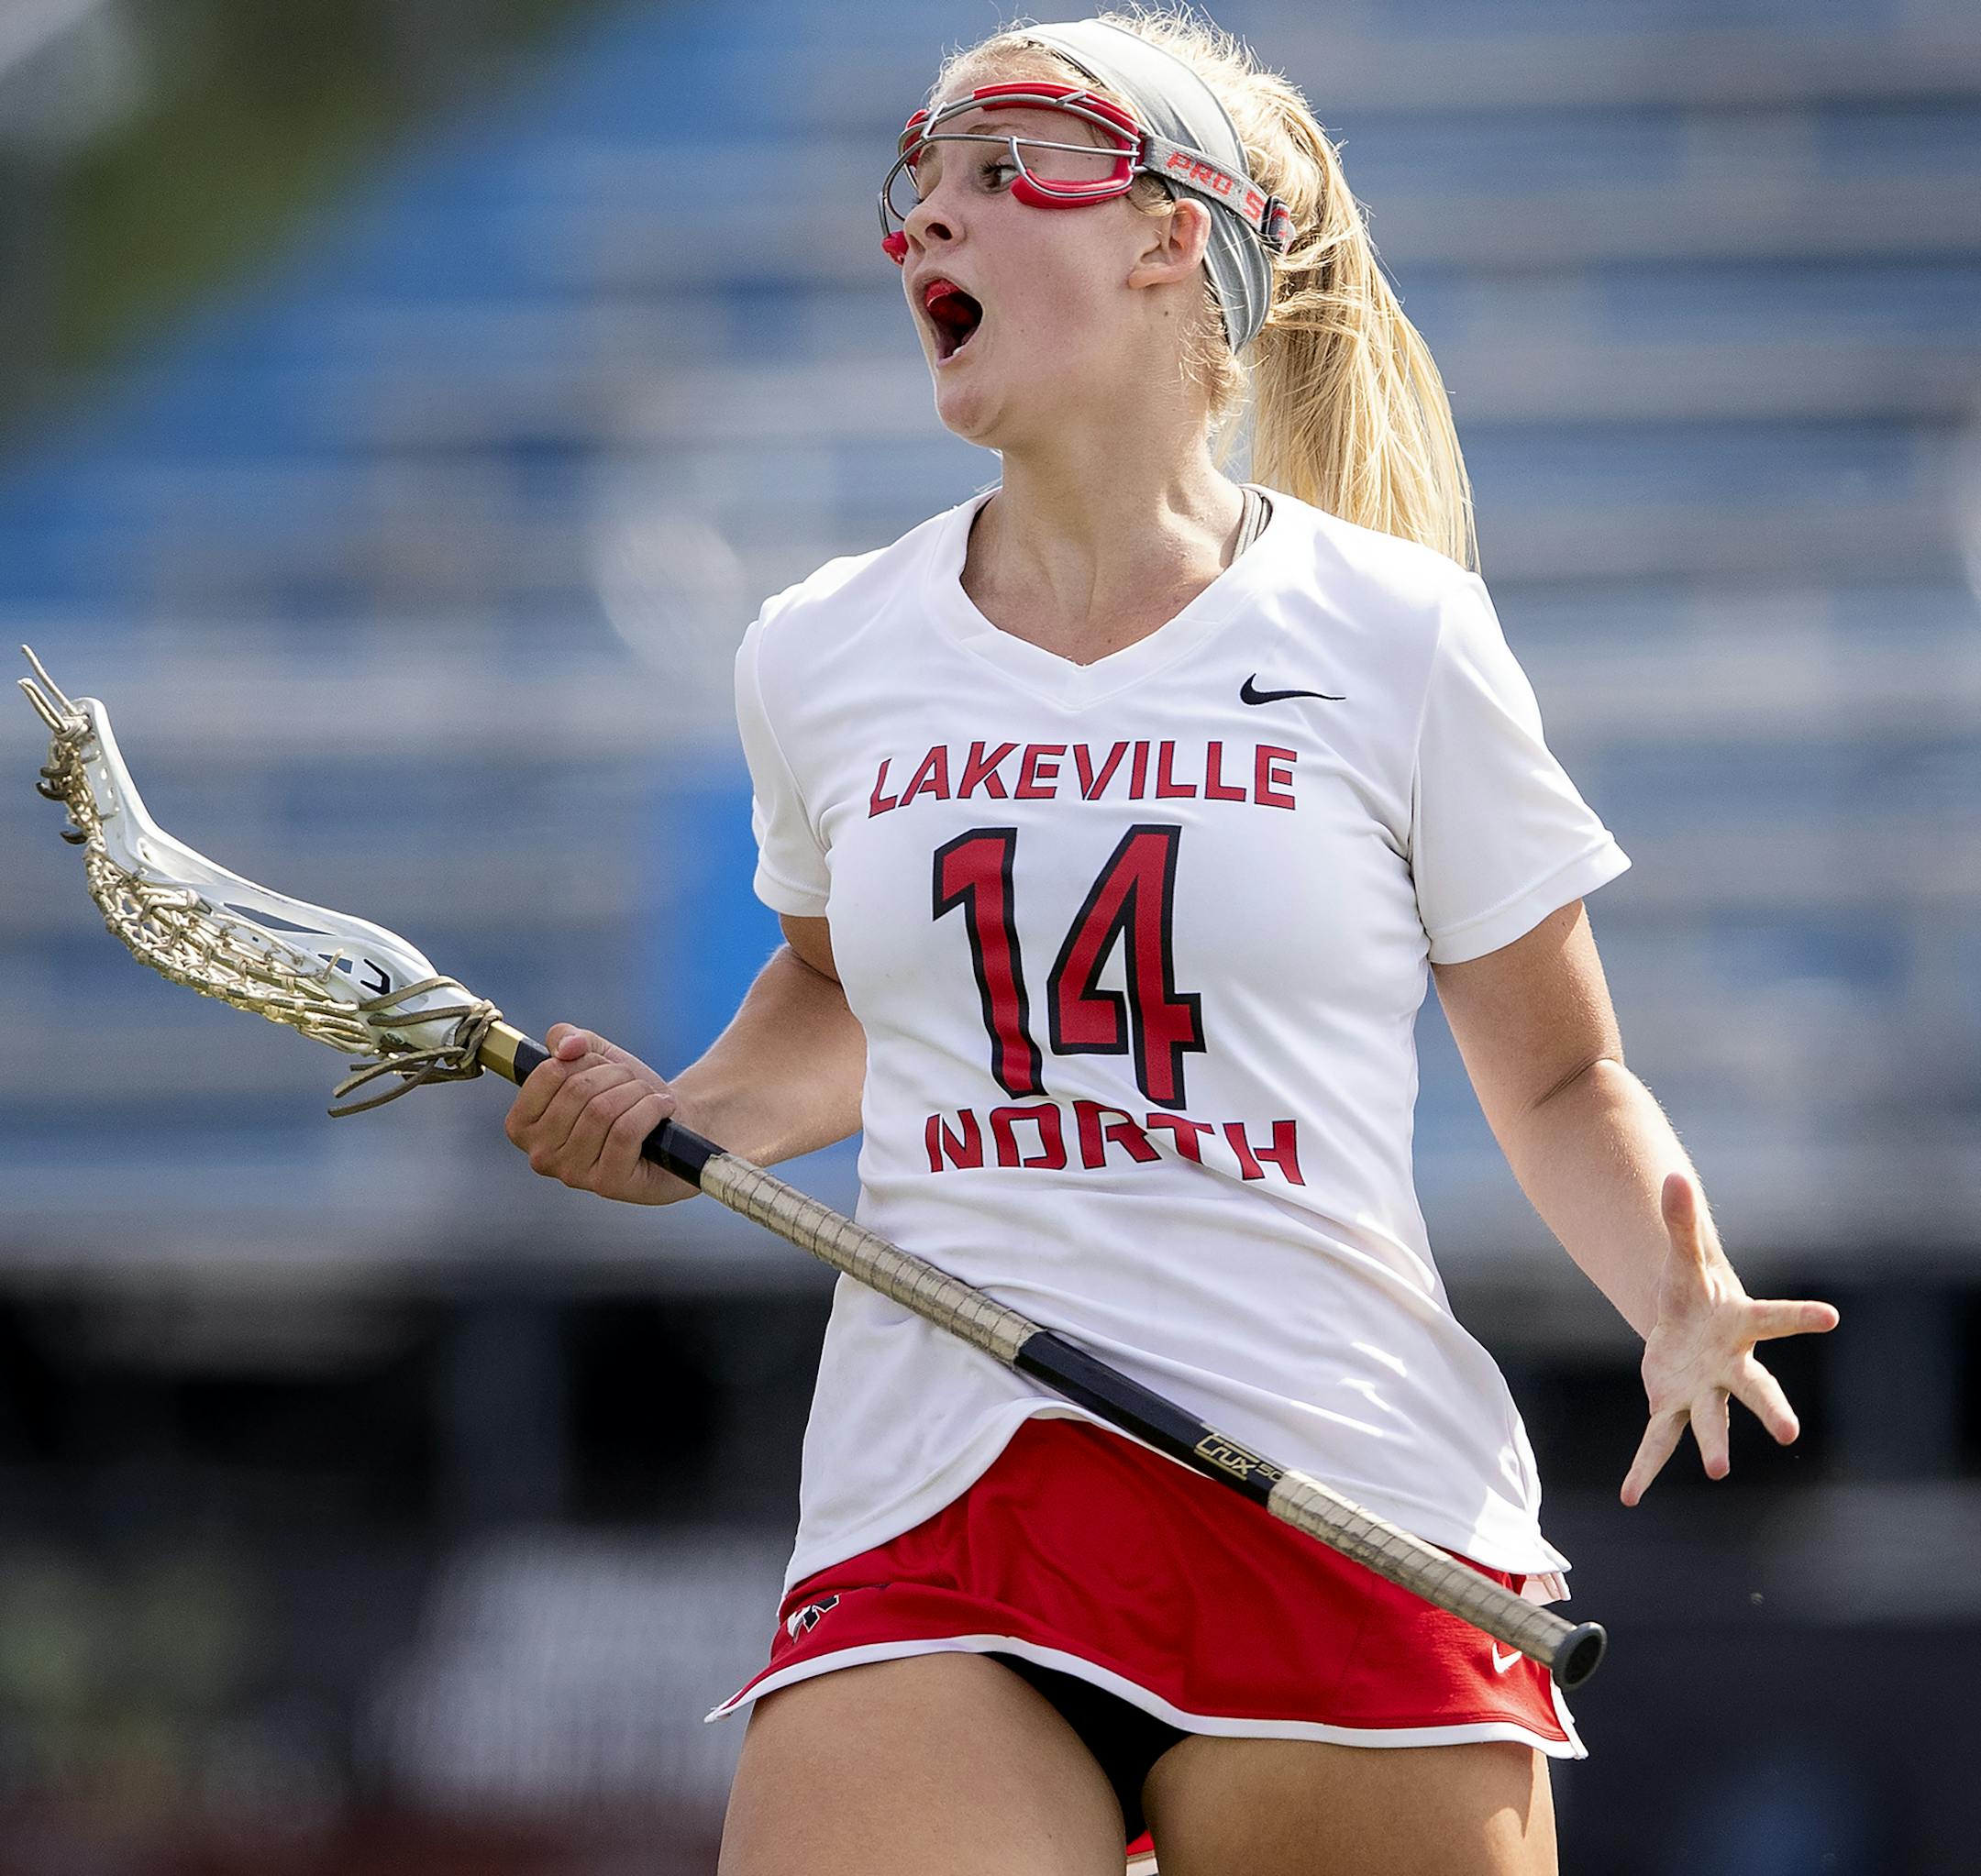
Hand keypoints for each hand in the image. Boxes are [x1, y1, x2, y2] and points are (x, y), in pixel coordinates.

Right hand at [502, 1024, 694, 1204]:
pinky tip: (661, 1108)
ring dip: (636, 1092)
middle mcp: (540, 1154)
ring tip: (648, 1096)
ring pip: (602, 1111)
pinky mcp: (608, 1184)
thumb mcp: (593, 1056)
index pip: (549, 1073)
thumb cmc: (624, 1094)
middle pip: (578, 1090)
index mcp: (523, 1124)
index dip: (585, 1060)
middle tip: (631, 1082)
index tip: (602, 1067)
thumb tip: (566, 1047)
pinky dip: (651, 1110)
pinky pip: (625, 1132)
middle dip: (615, 1075)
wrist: (669, 1123)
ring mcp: (572, 1173)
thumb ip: (566, 1037)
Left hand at [1620, 1172, 1838, 1504]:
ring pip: (1710, 1420)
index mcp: (1741, 1325)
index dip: (1803, 1316)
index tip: (1831, 1316)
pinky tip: (1628, 1496)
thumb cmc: (1694, 1292)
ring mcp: (1702, 1389)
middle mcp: (1729, 1366)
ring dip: (1712, 1444)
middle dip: (1771, 1408)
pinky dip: (1643, 1467)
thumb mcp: (1682, 1256)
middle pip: (1754, 1389)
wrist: (1687, 1325)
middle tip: (1788, 1431)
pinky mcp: (1671, 1402)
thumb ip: (1680, 1221)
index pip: (1776, 1317)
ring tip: (1715, 1470)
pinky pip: (1657, 1439)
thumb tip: (1674, 1177)